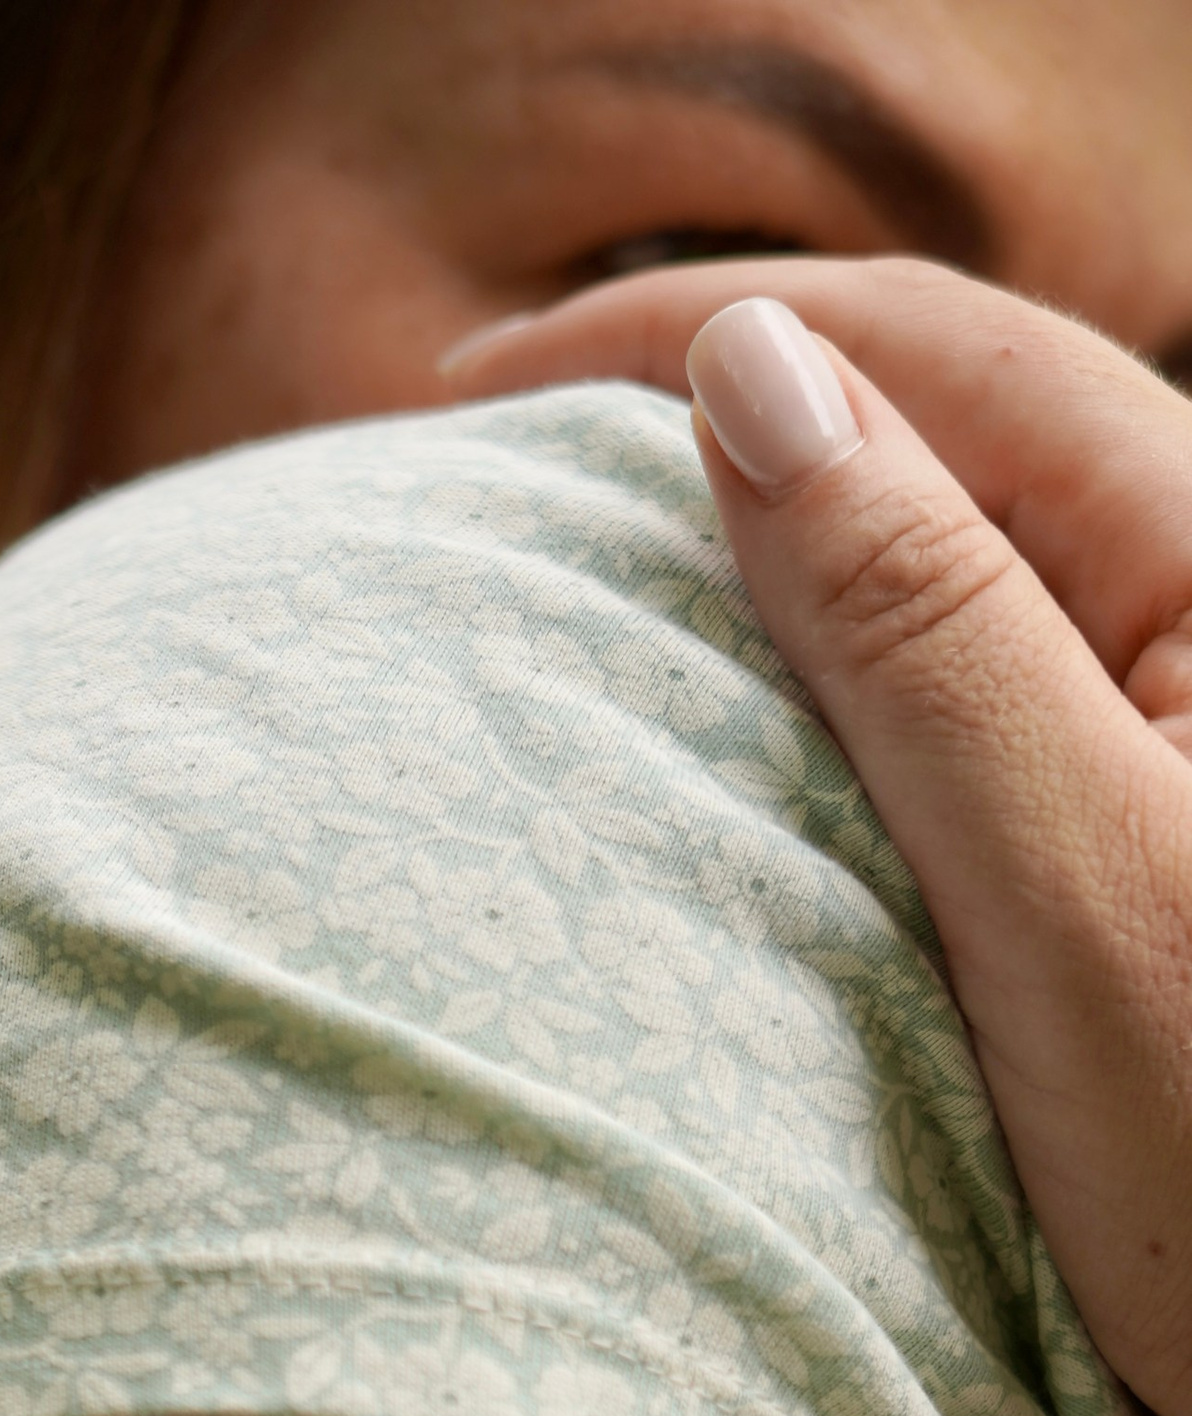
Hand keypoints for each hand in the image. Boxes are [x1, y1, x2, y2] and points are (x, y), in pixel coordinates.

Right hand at [443, 259, 1191, 1415]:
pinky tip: (690, 764)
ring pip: (923, 578)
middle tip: (476, 496)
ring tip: (554, 612)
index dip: (692, 344)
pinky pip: (935, 723)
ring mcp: (1155, 746)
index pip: (930, 361)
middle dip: (702, 433)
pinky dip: (793, 712)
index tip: (467, 404)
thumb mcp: (1078, 897)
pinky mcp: (1114, 865)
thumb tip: (746, 377)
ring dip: (739, 573)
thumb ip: (928, 632)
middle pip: (923, 442)